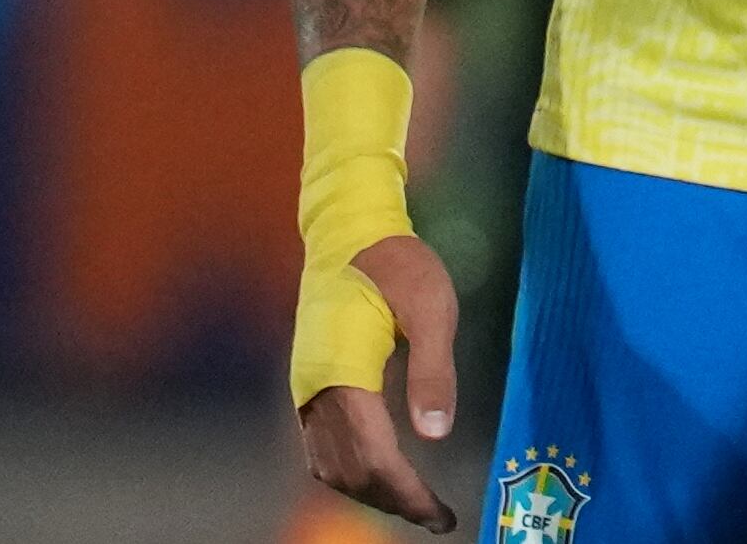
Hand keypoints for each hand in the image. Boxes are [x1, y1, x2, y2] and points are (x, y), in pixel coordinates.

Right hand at [296, 233, 461, 532]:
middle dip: (392, 500)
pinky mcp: (310, 383)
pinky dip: (351, 470)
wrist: (350, 232)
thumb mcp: (433, 310)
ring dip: (371, 491)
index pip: (372, 457)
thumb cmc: (399, 265)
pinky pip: (322, 447)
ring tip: (415, 503)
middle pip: (348, 471)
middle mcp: (314, 391)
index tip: (440, 514)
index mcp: (343, 375)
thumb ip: (434, 372)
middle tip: (437, 516)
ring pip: (330, 465)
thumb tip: (436, 436)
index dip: (406, 493)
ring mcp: (306, 389)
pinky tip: (382, 473)